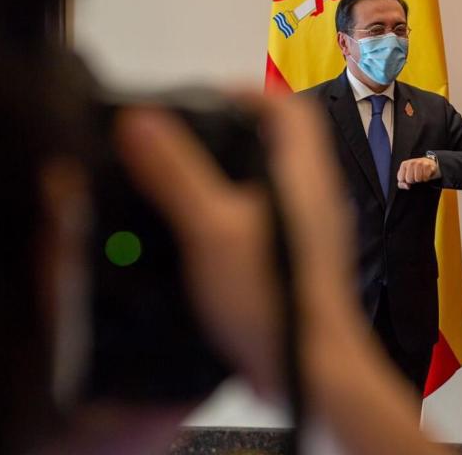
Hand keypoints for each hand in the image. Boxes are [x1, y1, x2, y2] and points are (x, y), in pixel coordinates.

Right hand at [114, 94, 357, 396]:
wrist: (317, 367)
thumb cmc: (271, 293)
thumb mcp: (211, 229)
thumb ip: (177, 173)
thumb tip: (141, 119)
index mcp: (305, 174)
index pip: (290, 108)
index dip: (249, 93)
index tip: (205, 98)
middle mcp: (319, 195)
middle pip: (283, 141)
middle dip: (235, 129)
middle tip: (185, 138)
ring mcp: (317, 229)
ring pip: (277, 179)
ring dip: (236, 169)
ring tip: (186, 179)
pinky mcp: (307, 259)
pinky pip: (274, 214)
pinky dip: (241, 208)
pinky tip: (206, 230)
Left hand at [397, 156, 439, 188]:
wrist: (428, 163)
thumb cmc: (415, 171)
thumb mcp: (405, 176)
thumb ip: (401, 184)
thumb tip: (407, 186)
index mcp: (404, 164)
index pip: (401, 179)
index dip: (406, 181)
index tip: (409, 178)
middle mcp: (411, 163)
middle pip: (409, 180)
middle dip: (413, 181)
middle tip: (416, 176)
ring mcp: (420, 163)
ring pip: (418, 179)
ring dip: (420, 180)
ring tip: (421, 175)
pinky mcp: (428, 166)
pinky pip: (425, 178)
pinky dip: (426, 178)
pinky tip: (426, 174)